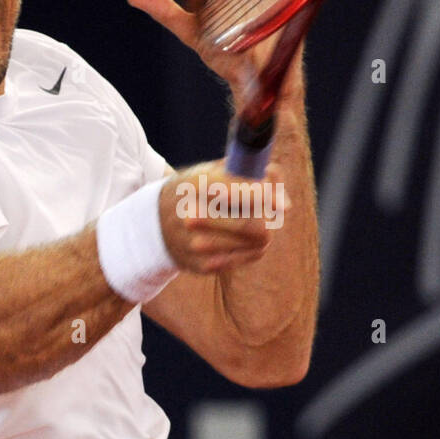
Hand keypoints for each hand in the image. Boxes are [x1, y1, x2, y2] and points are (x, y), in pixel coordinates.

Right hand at [158, 161, 290, 273]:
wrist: (155, 224)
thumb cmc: (196, 191)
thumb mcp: (212, 172)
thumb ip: (248, 173)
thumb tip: (282, 195)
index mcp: (195, 186)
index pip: (238, 192)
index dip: (266, 197)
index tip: (283, 203)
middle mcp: (192, 217)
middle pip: (252, 224)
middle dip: (270, 217)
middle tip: (277, 211)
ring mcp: (196, 245)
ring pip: (256, 241)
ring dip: (266, 230)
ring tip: (259, 221)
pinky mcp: (204, 266)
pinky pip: (249, 256)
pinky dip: (256, 246)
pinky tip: (247, 237)